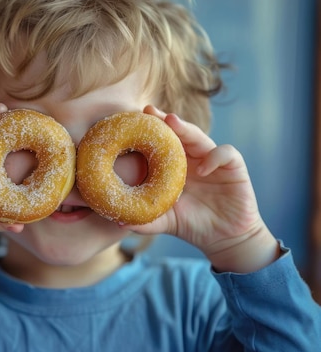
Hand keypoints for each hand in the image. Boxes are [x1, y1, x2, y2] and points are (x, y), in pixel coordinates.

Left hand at [128, 106, 278, 271]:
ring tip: (172, 122)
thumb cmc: (192, 225)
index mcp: (175, 167)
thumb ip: (145, 220)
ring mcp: (213, 161)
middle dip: (165, 120)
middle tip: (149, 111)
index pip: (162, 143)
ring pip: (200, 137)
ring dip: (186, 129)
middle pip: (179, 133)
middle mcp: (193, 159)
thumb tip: (118, 222)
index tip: (131, 121)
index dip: (149, 132)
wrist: (223, 239)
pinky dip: (214, 157)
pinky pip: (226, 154)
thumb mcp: (165, 222)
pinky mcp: (234, 168)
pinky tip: (201, 169)